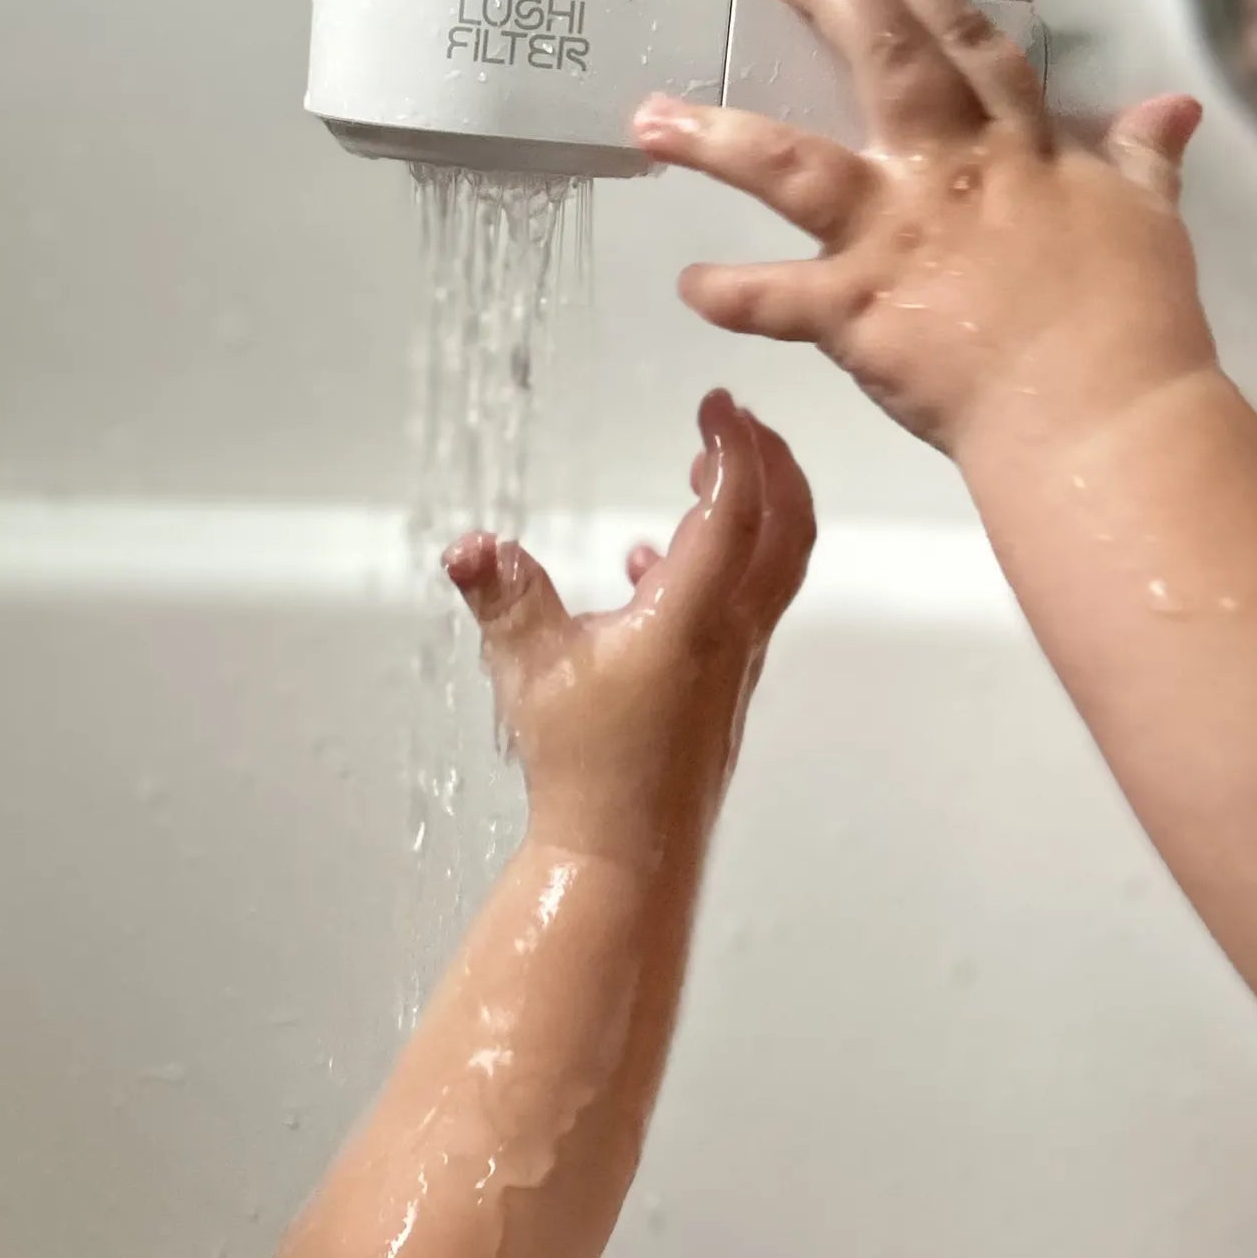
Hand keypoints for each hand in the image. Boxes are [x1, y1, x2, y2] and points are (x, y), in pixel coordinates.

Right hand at [447, 392, 811, 868]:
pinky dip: (720, 562)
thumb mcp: (528, 670)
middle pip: (786, 527)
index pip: (735, 508)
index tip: (717, 402)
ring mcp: (735, 662)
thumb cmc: (586, 769)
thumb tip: (471, 545)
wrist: (625, 855)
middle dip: (770, 462)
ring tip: (707, 470)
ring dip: (754, 507)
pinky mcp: (722, 687)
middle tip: (735, 420)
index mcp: (692, 616)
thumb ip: (503, 596)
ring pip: (773, 565)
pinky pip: (743, 603)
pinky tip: (652, 565)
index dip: (733, 445)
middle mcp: (730, 633)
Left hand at [629, 0, 1216, 459]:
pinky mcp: (860, 311)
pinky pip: (777, 300)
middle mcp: (949, 176)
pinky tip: (689, 283)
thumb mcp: (1150, 222)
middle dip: (831, 6)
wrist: (1102, 412)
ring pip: (793, 166)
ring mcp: (897, 239)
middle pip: (883, 69)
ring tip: (654, 115)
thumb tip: (1173, 110)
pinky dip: (732, 294)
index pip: (969, 51)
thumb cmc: (1136, 325)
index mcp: (1021, 153)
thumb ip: (1144, 160)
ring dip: (718, 138)